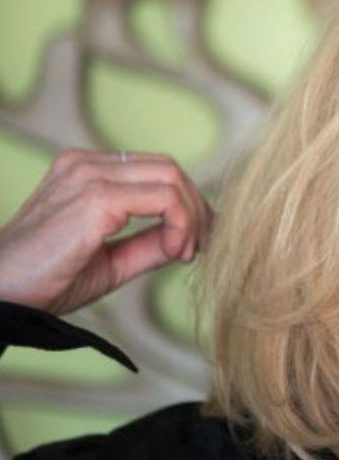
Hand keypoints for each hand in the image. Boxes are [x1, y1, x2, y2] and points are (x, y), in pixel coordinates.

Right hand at [0, 149, 212, 314]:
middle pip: (169, 168)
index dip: (185, 204)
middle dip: (196, 208)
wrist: (2, 296)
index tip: (191, 243)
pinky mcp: (96, 197)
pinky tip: (174, 252)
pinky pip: (165, 199)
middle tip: (198, 248)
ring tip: (183, 253)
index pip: (155, 170)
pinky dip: (181, 224)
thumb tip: (191, 237)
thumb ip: (150, 244)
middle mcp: (86, 164)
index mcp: (85, 170)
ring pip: (172, 177)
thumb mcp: (112, 259)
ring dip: (192, 217)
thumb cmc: (48, 280)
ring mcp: (90, 175)